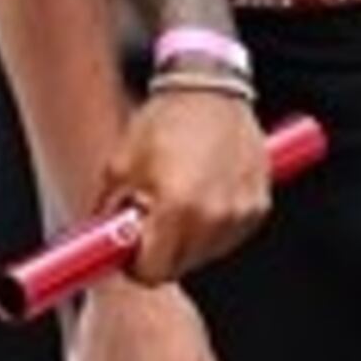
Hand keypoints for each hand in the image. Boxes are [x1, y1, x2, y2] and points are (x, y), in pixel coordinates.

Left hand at [92, 88, 271, 282]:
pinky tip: (204, 195)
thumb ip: (108, 213)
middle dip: (161, 253)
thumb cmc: (164, 121)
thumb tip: (101, 244)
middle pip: (180, 268)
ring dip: (189, 240)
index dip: (136, 266)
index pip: (153, 272)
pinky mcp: (258, 205)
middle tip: (150, 225)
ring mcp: (240, 212)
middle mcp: (214, 216)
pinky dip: (214, 225)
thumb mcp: (119, 166)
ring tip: (179, 202)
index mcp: (177, 207)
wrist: (210, 88)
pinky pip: (229, 235)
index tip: (130, 253)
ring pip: (206, 254)